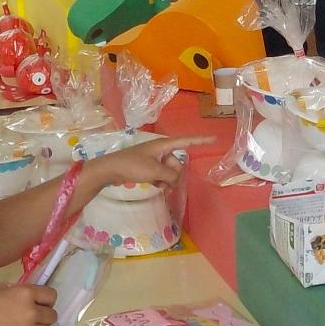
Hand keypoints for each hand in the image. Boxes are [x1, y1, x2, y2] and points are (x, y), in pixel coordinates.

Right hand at [0, 283, 56, 325]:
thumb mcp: (0, 290)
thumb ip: (19, 293)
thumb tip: (33, 298)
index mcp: (25, 292)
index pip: (51, 296)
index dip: (46, 301)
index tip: (39, 306)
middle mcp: (30, 310)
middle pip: (52, 316)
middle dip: (43, 319)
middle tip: (30, 322)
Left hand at [92, 135, 212, 190]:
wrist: (110, 170)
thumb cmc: (132, 166)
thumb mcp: (154, 171)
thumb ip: (170, 175)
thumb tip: (177, 180)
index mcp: (163, 145)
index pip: (186, 142)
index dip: (200, 140)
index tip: (214, 138)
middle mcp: (160, 150)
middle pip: (177, 163)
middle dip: (175, 174)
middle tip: (164, 182)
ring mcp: (154, 159)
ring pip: (170, 172)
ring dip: (167, 181)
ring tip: (158, 186)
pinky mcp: (148, 168)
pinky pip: (162, 176)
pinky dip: (161, 182)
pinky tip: (155, 186)